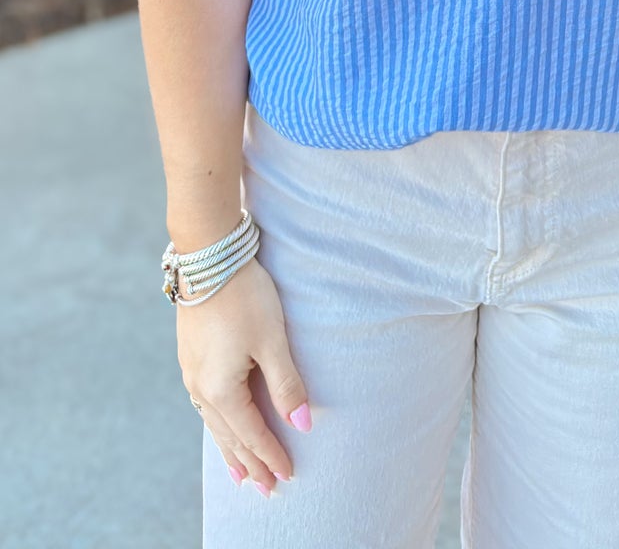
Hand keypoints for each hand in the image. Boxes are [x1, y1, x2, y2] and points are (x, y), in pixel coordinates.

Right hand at [178, 256, 311, 496]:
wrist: (207, 256)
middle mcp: (200, 388)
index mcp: (221, 389)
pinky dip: (218, 424)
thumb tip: (302, 424)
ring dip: (230, 448)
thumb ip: (287, 384)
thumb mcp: (272, 339)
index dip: (271, 456)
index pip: (251, 434)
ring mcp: (191, 373)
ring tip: (239, 473)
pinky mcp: (190, 356)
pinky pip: (205, 405)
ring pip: (214, 423)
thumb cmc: (244, 296)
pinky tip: (220, 424)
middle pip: (229, 436)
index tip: (288, 476)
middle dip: (249, 464)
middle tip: (264, 489)